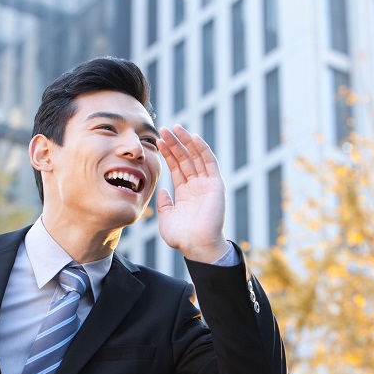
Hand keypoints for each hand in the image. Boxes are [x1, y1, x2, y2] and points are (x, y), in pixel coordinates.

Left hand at [156, 124, 228, 263]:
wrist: (198, 246)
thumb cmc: (182, 237)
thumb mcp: (166, 218)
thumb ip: (163, 203)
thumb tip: (160, 190)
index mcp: (185, 193)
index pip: (176, 167)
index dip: (167, 153)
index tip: (157, 140)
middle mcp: (197, 186)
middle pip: (185, 158)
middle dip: (174, 143)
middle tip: (162, 128)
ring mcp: (207, 184)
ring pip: (196, 156)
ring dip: (185, 141)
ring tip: (174, 128)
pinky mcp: (216, 184)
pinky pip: (209, 162)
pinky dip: (202, 149)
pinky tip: (192, 138)